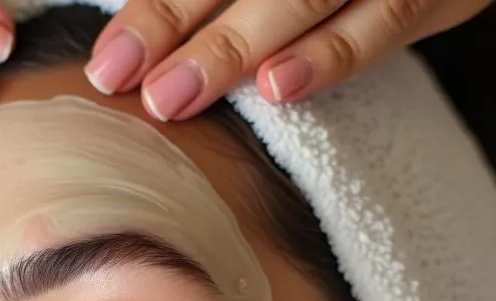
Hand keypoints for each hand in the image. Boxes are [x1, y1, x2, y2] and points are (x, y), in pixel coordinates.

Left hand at [84, 0, 494, 120]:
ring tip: (176, 96)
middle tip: (124, 79)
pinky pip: (384, 19)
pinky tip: (279, 86)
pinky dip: (331, 54)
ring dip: (235, 46)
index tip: (111, 64)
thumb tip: (150, 45)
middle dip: (175, 21)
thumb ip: (224, 1)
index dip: (158, 8)